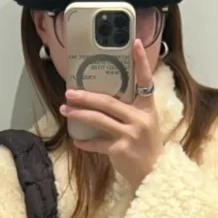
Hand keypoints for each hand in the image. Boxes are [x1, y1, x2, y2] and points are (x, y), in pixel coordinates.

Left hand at [60, 39, 163, 188]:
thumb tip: (105, 98)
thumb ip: (131, 110)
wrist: (153, 174)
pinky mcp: (120, 150)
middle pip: (108, 102)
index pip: (145, 81)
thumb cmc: (147, 147)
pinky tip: (76, 139)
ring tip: (64, 109)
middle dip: (86, 96)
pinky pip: (97, 143)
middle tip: (69, 91)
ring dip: (79, 114)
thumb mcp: (145, 124)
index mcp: (147, 108)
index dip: (141, 62)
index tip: (135, 43)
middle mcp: (140, 119)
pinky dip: (85, 142)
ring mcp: (130, 134)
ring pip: (99, 120)